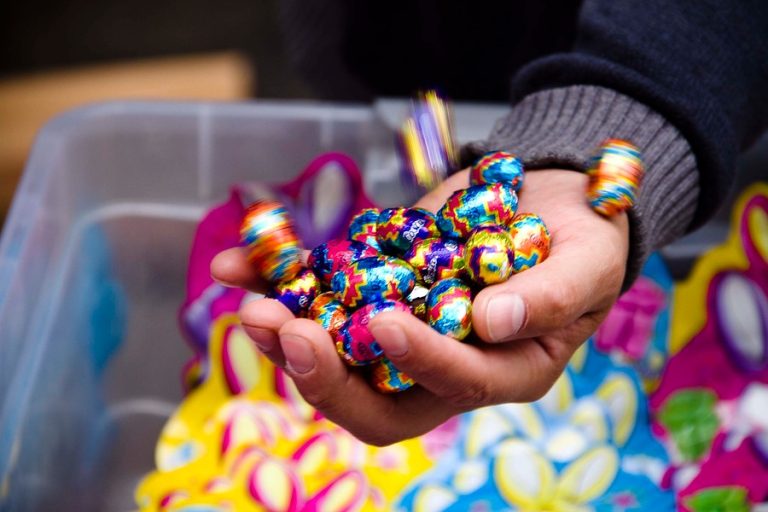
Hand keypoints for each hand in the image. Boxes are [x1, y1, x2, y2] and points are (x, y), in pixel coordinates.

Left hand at [211, 169, 628, 444]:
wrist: (550, 198)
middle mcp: (443, 364)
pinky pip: (322, 298)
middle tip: (280, 331)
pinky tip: (238, 266)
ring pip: (336, 357)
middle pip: (377, 401)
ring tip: (247, 305)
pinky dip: (279, 284)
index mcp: (502, 370)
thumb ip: (552, 297)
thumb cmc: (584, 238)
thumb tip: (492, 323)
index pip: (457, 384)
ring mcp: (402, 329)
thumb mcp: (588, 262)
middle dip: (325, 375)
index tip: (388, 323)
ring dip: (285, 336)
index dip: (421, 361)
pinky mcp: (375, 289)